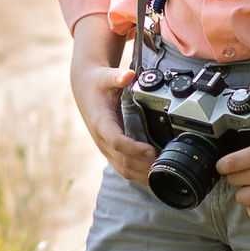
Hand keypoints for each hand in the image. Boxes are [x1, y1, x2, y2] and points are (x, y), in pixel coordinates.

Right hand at [69, 20, 155, 184]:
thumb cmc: (97, 84)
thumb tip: (128, 74)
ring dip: (141, 174)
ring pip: (122, 169)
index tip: (153, 150)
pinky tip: (152, 175)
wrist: (84, 89)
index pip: (118, 142)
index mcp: (101, 122)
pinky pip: (123, 167)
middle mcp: (101, 139)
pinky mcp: (110, 150)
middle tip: (165, 165)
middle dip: (143, 166)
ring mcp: (105, 147)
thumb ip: (117, 76)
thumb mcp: (106, 77)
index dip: (135, 149)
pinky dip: (137, 173)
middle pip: (122, 161)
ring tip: (162, 174)